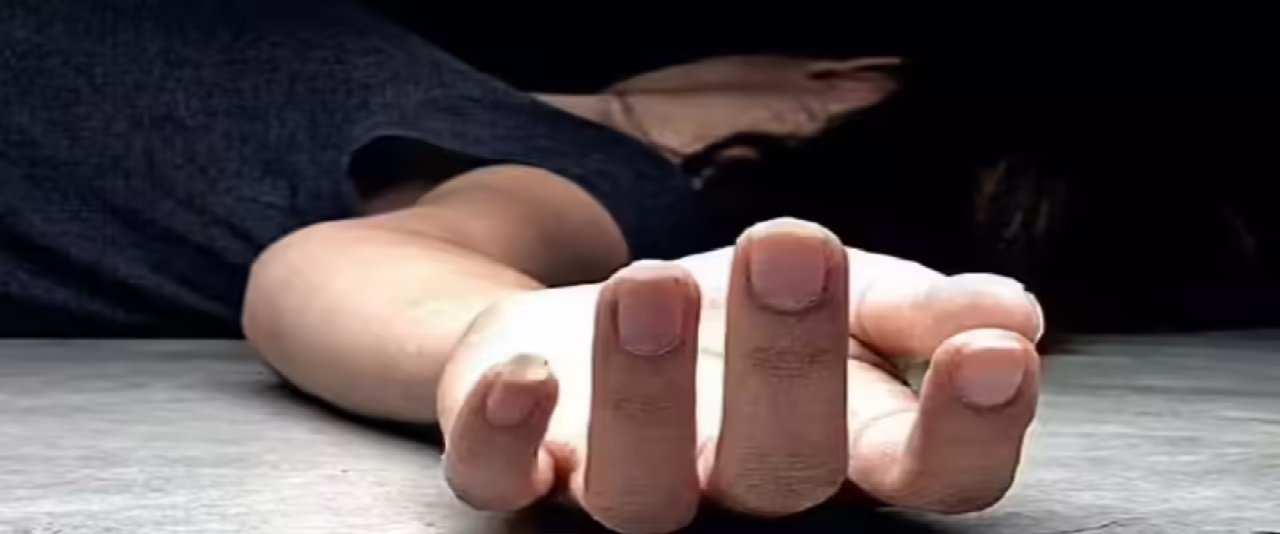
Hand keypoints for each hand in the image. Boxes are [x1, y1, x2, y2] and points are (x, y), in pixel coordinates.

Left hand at [437, 218, 1042, 532]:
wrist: (609, 319)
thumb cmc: (749, 324)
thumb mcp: (845, 295)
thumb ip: (918, 307)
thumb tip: (1013, 315)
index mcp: (841, 448)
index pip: (928, 475)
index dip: (966, 431)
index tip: (992, 355)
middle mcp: (741, 487)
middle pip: (785, 471)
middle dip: (791, 365)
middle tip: (791, 251)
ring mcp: (627, 483)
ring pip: (642, 490)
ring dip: (648, 392)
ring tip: (653, 287)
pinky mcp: (525, 465)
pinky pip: (503, 479)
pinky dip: (506, 436)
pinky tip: (527, 375)